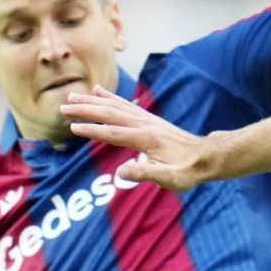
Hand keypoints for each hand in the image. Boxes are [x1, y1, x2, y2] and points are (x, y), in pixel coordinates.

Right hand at [61, 89, 227, 189]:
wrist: (207, 157)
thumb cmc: (188, 171)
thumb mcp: (170, 179)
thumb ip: (146, 173)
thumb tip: (122, 172)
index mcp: (146, 138)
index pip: (113, 132)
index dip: (92, 130)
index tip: (72, 127)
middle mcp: (144, 124)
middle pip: (110, 114)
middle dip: (85, 110)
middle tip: (63, 107)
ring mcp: (147, 119)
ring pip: (115, 106)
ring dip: (92, 101)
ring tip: (72, 96)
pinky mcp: (149, 119)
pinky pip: (125, 105)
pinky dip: (110, 97)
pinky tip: (99, 91)